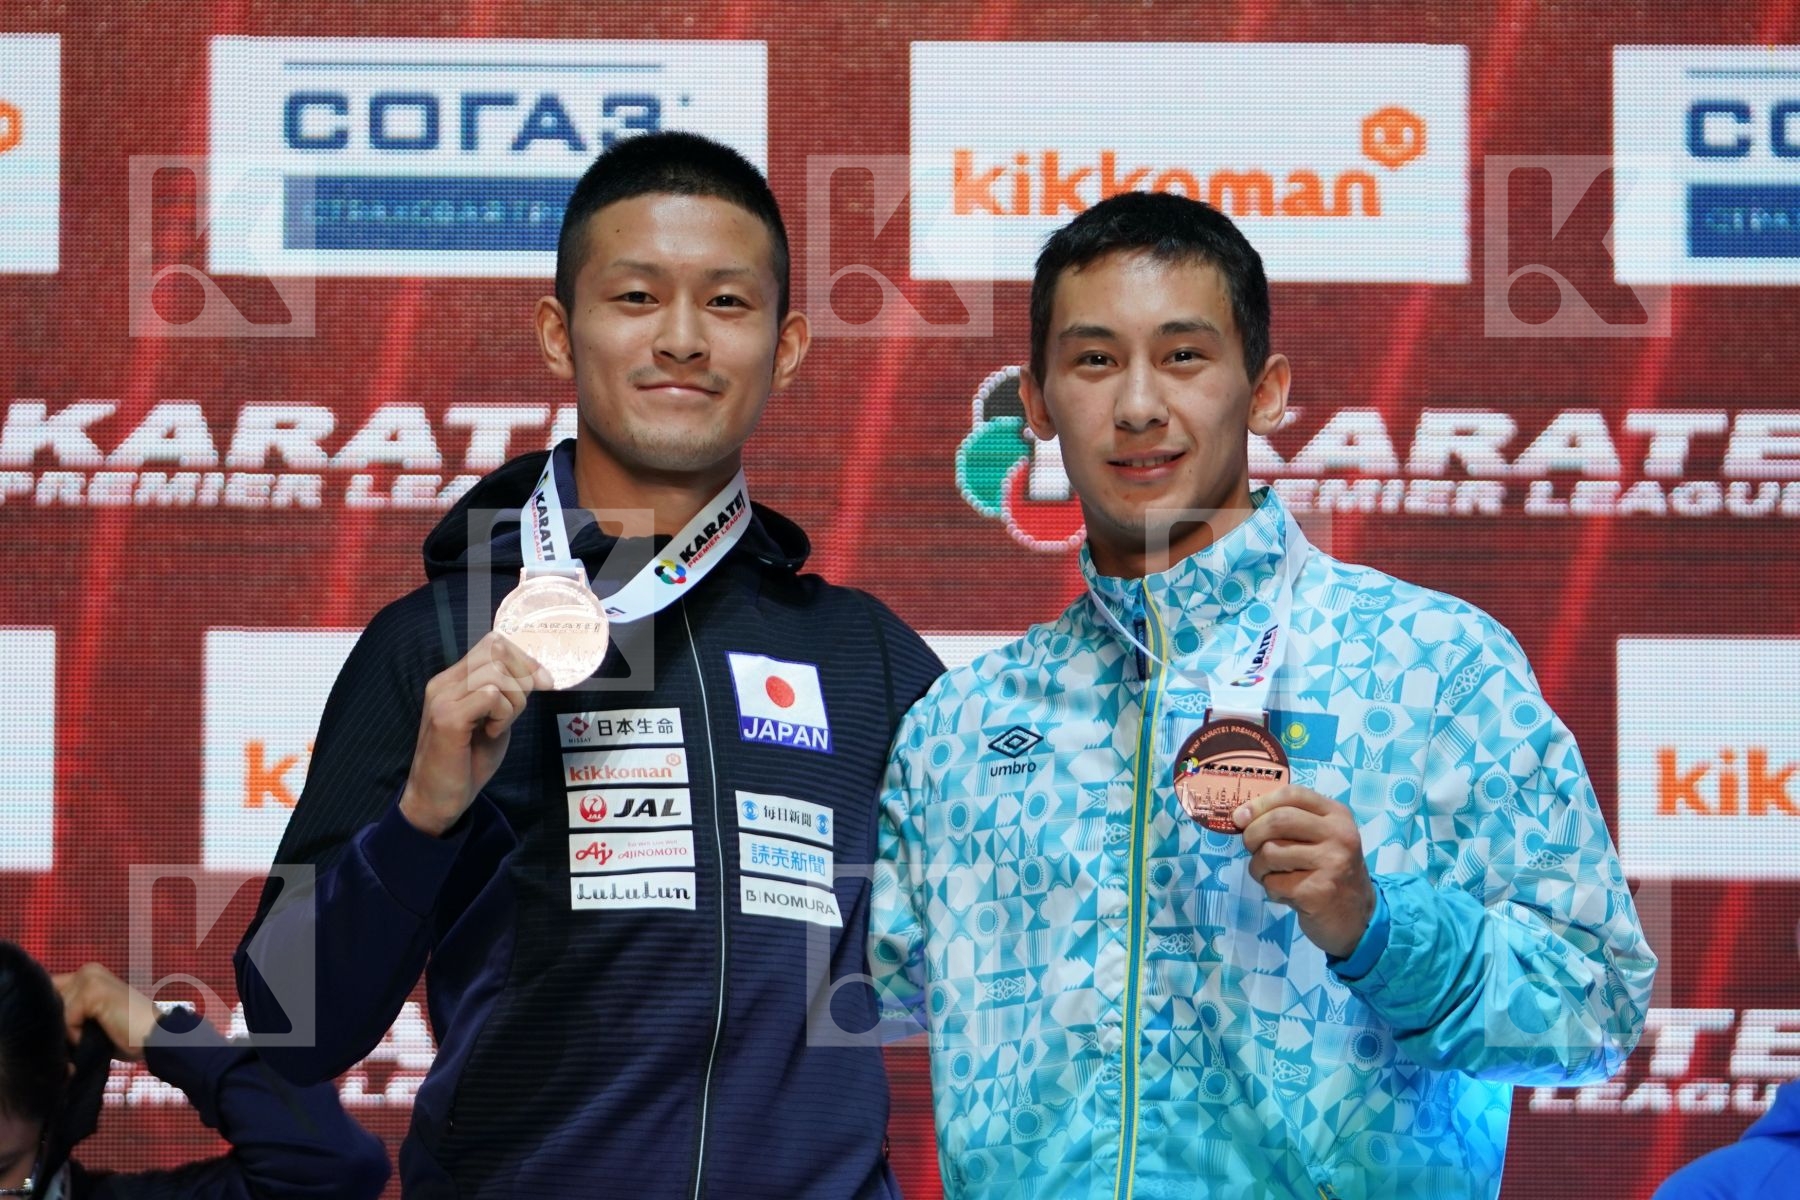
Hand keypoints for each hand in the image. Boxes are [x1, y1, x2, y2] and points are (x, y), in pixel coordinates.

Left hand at [53, 963, 158, 1060]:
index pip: (50, 993)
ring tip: (94, 1035)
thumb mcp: (94, 1019)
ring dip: (69, 1032)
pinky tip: (100, 1033)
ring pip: (56, 1012)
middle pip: (48, 1002)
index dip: (52, 1016)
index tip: (67, 1034)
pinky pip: (67, 1019)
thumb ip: (71, 1013)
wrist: (157, 1038)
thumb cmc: (128, 1035)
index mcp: (89, 974)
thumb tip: (40, 1022)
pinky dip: (78, 1035)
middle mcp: (88, 970)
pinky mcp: (92, 991)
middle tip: (82, 1037)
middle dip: (58, 1025)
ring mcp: (90, 978)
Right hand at [399, 632, 551, 837]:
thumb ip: (506, 696)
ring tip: (499, 726)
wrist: (437, 800)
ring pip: (497, 673)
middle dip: (523, 677)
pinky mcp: (447, 718)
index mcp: (453, 680)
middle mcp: (444, 682)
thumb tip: (535, 675)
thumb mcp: (493, 721)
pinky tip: (491, 733)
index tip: (545, 681)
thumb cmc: (466, 763)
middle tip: (520, 709)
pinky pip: (491, 695)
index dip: (524, 659)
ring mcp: (443, 698)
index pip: (493, 643)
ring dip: (513, 701)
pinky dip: (503, 714)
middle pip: (497, 651)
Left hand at [1233, 785, 1375, 958]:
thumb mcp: (1318, 839)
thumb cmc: (1327, 872)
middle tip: (1250, 848)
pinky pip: (1273, 882)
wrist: (1356, 917)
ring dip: (1259, 867)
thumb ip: (1288, 822)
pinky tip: (1287, 894)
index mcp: (1338, 815)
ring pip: (1270, 853)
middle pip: (1278, 820)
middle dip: (1252, 834)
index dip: (1260, 803)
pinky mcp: (1318, 891)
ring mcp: (1331, 863)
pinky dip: (1271, 889)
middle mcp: (1339, 835)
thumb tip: (1241, 816)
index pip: (1293, 794)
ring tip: (1273, 875)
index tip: (1240, 817)